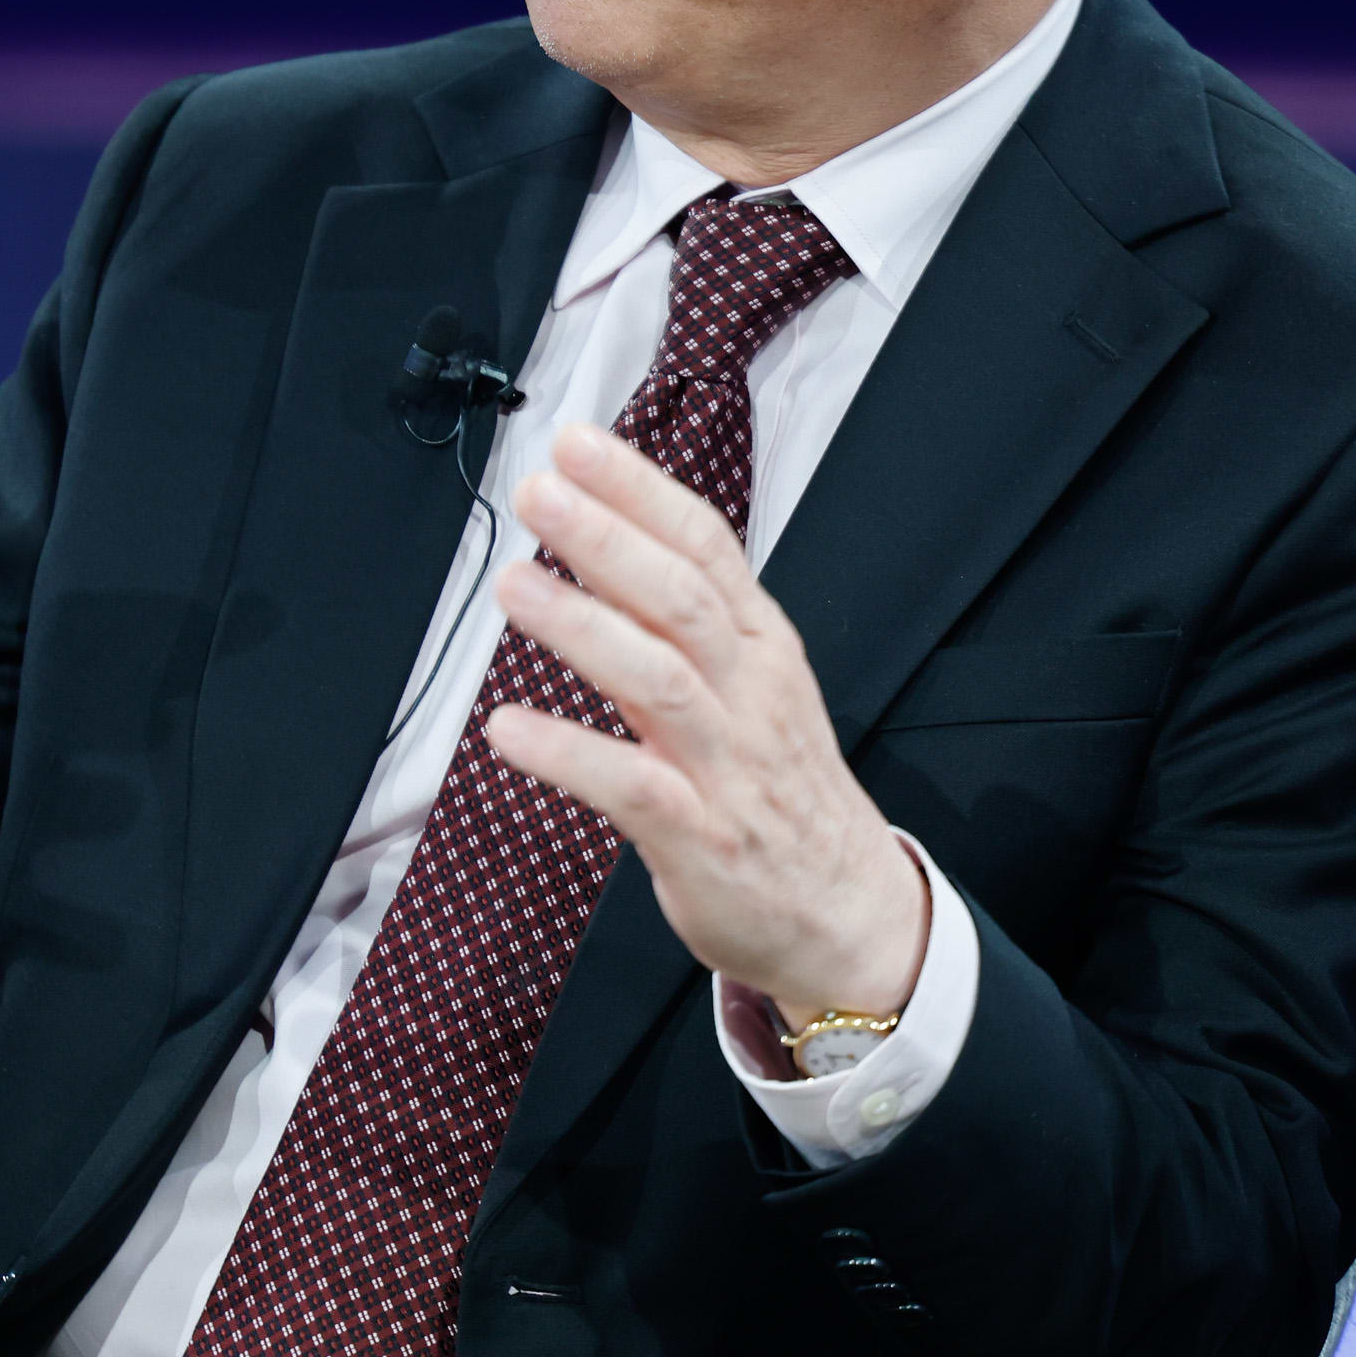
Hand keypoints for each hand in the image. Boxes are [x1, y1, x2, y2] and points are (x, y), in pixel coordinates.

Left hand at [484, 422, 930, 1024]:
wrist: (849, 913)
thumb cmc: (781, 787)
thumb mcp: (751, 686)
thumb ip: (682, 621)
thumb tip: (602, 541)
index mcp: (761, 646)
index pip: (706, 546)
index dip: (641, 490)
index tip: (577, 443)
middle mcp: (750, 694)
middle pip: (681, 598)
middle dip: (609, 537)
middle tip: (538, 489)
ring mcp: (729, 768)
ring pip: (659, 681)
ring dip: (583, 628)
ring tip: (512, 586)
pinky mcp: (702, 840)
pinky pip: (632, 789)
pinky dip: (569, 754)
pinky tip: (507, 729)